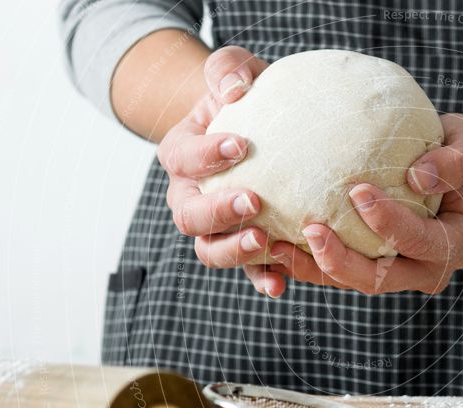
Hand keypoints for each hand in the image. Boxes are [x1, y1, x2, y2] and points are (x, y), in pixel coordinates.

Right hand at [157, 47, 287, 294]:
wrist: (260, 129)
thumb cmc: (247, 96)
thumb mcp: (235, 71)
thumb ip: (228, 68)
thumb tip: (236, 88)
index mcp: (182, 155)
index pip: (181, 157)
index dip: (204, 155)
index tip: (240, 145)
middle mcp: (190, 197)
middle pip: (188, 215)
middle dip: (217, 212)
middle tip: (253, 200)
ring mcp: (216, 228)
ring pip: (209, 250)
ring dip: (234, 250)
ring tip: (263, 241)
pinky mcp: (246, 248)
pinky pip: (248, 270)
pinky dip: (261, 278)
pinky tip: (281, 284)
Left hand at [258, 113, 462, 294]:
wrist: (458, 165)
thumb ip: (453, 163)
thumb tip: (417, 177)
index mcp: (458, 245)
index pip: (421, 242)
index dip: (390, 223)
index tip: (358, 190)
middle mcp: (428, 269)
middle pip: (381, 279)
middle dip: (342, 261)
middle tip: (309, 230)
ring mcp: (399, 273)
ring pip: (353, 281)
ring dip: (315, 268)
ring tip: (276, 245)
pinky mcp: (375, 265)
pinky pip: (339, 269)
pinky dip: (309, 260)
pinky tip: (277, 241)